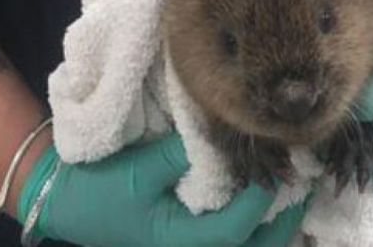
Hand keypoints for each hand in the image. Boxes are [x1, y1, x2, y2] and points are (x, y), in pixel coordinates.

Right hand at [18, 133, 307, 246]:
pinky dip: (257, 224)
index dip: (263, 197)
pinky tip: (270, 197)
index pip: (238, 228)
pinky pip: (234, 238)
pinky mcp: (189, 239)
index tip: (280, 163)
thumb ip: (182, 156)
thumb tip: (224, 137)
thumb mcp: (137, 170)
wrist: (63, 201)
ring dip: (275, 223)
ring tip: (298, 188)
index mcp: (181, 243)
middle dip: (285, 218)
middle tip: (309, 182)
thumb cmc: (97, 189)